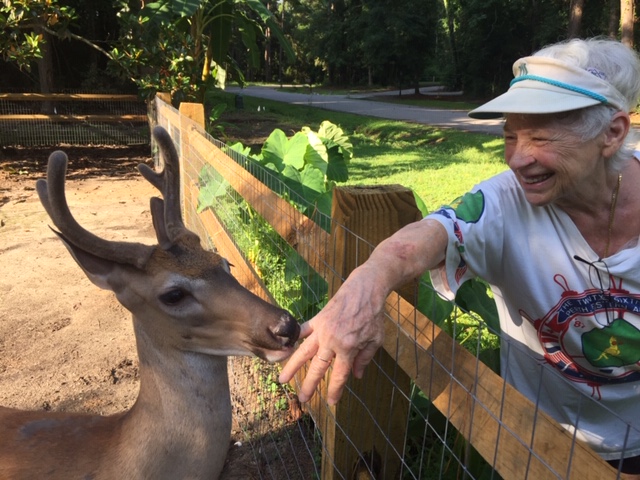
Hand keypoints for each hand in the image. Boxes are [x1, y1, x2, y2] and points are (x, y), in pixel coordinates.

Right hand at [278, 266, 385, 404]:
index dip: (334, 390)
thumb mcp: (375, 340)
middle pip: (318, 368)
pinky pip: (303, 331)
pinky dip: (294, 339)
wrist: (365, 290)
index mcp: (348, 349)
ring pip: (304, 352)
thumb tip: (356, 376)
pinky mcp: (318, 319)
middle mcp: (332, 342)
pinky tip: (284, 348)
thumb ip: (365, 358)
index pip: (339, 375)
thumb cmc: (373, 316)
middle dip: (310, 385)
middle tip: (302, 399)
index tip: (331, 402)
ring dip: (292, 367)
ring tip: (282, 380)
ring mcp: (322, 330)